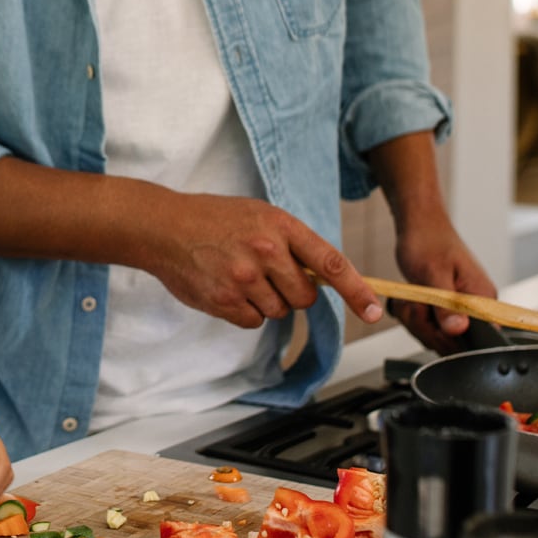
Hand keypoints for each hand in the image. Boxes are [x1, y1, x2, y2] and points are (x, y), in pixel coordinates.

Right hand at [148, 192, 384, 327]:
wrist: (163, 227)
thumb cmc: (213, 219)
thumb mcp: (259, 215)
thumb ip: (292, 243)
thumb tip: (323, 277)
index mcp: (280, 226)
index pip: (331, 263)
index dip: (357, 291)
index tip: (374, 312)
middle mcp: (266, 251)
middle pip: (305, 296)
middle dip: (293, 292)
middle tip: (267, 274)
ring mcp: (244, 278)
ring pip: (279, 311)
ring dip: (265, 301)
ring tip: (239, 275)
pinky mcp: (224, 301)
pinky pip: (253, 321)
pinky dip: (243, 311)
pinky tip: (226, 288)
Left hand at [392, 214, 495, 353]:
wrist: (419, 226)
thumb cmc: (428, 241)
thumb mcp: (433, 274)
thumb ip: (446, 305)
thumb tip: (458, 330)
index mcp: (483, 299)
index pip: (476, 340)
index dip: (448, 338)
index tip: (430, 319)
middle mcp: (477, 309)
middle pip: (451, 343)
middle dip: (424, 325)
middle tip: (415, 301)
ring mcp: (462, 311)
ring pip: (435, 337)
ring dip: (416, 320)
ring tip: (412, 296)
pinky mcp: (447, 311)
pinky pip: (429, 328)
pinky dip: (414, 317)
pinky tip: (411, 300)